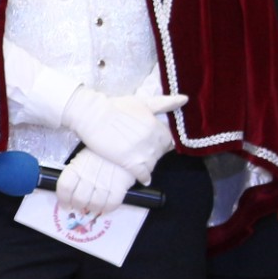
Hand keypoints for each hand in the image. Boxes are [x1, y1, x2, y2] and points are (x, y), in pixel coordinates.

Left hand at [54, 149, 132, 215]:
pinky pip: (111, 204)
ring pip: (94, 205)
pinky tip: (106, 205)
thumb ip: (75, 172)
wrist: (124, 143)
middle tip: (81, 205)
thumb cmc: (101, 151)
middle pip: (78, 199)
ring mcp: (104, 182)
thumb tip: (70, 190)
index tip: (66, 204)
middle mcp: (88, 175)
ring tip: (93, 206)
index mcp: (76, 167)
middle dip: (78, 205)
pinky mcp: (120, 186)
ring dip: (92, 208)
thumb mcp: (82, 157)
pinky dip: (107, 208)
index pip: (64, 188)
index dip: (64, 199)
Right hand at [63, 87, 185, 181]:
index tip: (155, 143)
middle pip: (161, 153)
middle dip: (155, 153)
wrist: (92, 115)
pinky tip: (144, 179)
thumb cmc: (115, 106)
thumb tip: (185, 99)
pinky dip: (144, 177)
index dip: (163, 142)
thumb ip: (165, 103)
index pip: (168, 140)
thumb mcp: (142, 102)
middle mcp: (152, 140)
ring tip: (142, 163)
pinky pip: (142, 174)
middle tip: (145, 152)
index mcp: (156, 126)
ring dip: (149, 164)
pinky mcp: (128, 162)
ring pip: (153, 164)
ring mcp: (141, 152)